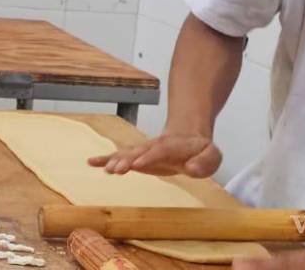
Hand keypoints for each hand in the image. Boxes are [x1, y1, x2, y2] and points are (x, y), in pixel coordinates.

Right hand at [87, 131, 220, 176]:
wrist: (188, 135)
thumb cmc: (200, 150)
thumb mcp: (212, 156)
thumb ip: (205, 162)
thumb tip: (191, 168)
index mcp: (175, 146)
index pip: (162, 150)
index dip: (150, 157)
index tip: (137, 164)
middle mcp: (156, 146)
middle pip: (140, 151)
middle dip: (127, 159)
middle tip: (115, 168)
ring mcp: (145, 150)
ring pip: (128, 153)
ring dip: (116, 160)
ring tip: (104, 168)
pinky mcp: (137, 156)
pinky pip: (120, 157)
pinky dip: (106, 159)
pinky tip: (92, 163)